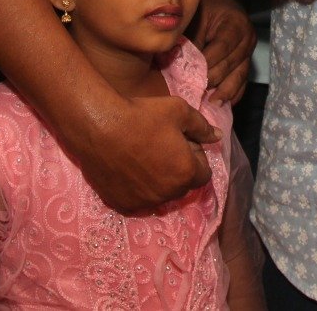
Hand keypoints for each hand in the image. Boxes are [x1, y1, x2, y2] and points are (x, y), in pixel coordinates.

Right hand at [70, 93, 220, 212]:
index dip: (195, 158)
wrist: (99, 125)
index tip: (182, 143)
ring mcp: (142, 201)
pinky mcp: (121, 203)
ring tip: (143, 156)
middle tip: (162, 147)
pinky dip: (137, 188)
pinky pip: (137, 199)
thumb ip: (202, 127)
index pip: (203, 174)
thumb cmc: (142, 115)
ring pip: (160, 194)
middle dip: (178, 170)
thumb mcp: (179, 112)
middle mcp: (167, 194)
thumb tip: (217, 136)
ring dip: (158, 181)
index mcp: (185, 173)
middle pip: (182, 186)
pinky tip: (127, 168)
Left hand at [191, 0, 253, 102]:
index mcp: (236, 24)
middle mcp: (247, 38)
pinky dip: (233, 93)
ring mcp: (249, 51)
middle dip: (214, 80)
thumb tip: (182, 65)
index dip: (208, 63)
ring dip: (226, 92)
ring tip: (211, 104)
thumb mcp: (197, 16)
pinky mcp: (247, 61)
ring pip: (240, 76)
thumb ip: (192, 40)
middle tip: (196, 93)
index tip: (192, 76)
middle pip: (231, 64)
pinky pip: (243, 80)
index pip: (222, 47)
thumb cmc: (206, 7)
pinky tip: (223, 103)